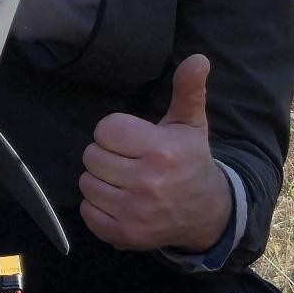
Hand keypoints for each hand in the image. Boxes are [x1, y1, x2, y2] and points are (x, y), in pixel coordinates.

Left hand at [80, 55, 232, 255]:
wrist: (207, 213)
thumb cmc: (191, 161)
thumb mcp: (190, 124)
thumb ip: (188, 89)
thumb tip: (198, 58)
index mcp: (161, 150)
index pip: (106, 130)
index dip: (116, 132)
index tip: (132, 139)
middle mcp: (147, 182)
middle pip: (92, 156)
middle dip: (106, 155)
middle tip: (126, 160)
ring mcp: (134, 212)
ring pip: (87, 183)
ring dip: (100, 180)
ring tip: (122, 179)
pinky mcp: (124, 234)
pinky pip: (88, 211)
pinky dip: (98, 206)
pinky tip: (119, 200)